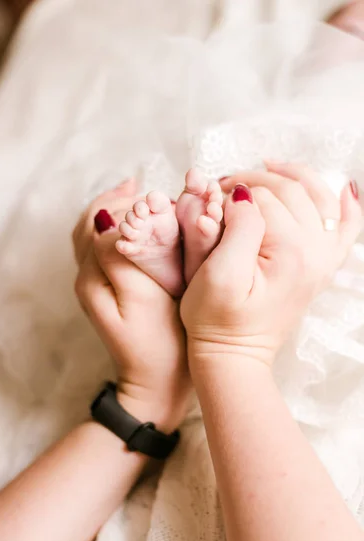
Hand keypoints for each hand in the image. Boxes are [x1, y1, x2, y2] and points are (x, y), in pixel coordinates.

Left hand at [73, 180, 190, 431]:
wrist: (156, 383)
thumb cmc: (158, 343)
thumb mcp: (141, 297)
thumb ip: (120, 256)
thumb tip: (108, 220)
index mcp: (91, 276)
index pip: (100, 222)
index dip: (127, 205)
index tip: (157, 199)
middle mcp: (87, 276)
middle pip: (91, 223)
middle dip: (117, 201)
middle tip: (145, 188)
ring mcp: (97, 284)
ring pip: (97, 233)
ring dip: (116, 210)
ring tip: (138, 192)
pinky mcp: (112, 290)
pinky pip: (108, 248)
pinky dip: (121, 228)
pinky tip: (139, 221)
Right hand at [181, 164, 361, 364]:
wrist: (233, 355)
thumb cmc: (217, 320)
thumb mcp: (218, 274)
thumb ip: (238, 227)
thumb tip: (244, 194)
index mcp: (291, 253)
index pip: (262, 198)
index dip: (231, 191)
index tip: (209, 196)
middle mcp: (316, 252)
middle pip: (291, 191)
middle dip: (256, 180)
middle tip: (226, 185)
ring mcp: (323, 260)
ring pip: (318, 196)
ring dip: (292, 177)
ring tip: (266, 169)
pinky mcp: (321, 266)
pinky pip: (346, 227)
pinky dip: (347, 204)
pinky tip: (344, 187)